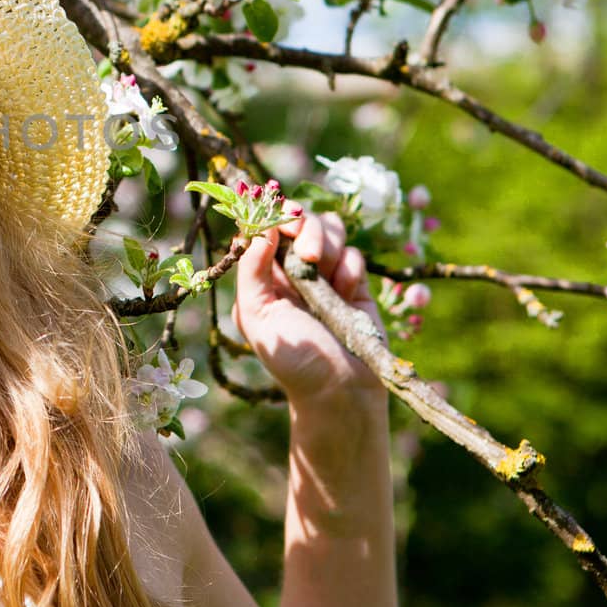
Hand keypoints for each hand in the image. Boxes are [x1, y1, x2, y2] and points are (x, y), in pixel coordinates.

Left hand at [232, 206, 387, 404]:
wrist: (342, 391)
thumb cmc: (293, 359)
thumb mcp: (256, 316)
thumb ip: (251, 269)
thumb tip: (259, 228)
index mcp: (262, 274)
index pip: (264, 226)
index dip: (272, 215)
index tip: (281, 225)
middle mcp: (292, 269)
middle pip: (298, 218)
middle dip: (305, 227)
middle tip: (308, 256)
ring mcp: (325, 273)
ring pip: (329, 227)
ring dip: (328, 243)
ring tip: (326, 275)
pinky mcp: (355, 282)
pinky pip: (353, 253)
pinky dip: (350, 266)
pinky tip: (346, 293)